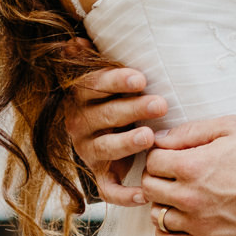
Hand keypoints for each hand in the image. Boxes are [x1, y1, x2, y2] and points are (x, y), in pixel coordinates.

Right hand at [66, 51, 166, 207]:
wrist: (102, 129)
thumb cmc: (112, 95)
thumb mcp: (103, 75)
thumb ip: (89, 59)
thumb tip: (74, 41)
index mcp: (81, 96)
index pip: (95, 86)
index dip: (116, 82)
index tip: (140, 78)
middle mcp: (80, 124)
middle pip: (106, 116)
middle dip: (134, 109)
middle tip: (161, 104)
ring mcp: (89, 150)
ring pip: (106, 148)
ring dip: (127, 144)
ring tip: (149, 138)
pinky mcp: (99, 174)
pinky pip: (108, 188)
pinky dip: (124, 194)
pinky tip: (143, 193)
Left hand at [139, 116, 235, 235]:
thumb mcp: (233, 127)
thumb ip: (193, 131)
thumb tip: (161, 139)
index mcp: (193, 165)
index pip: (152, 161)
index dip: (160, 155)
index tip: (171, 156)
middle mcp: (189, 196)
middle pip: (149, 188)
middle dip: (158, 177)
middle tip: (173, 175)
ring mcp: (197, 223)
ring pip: (156, 216)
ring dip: (163, 204)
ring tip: (179, 197)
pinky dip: (166, 233)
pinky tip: (178, 221)